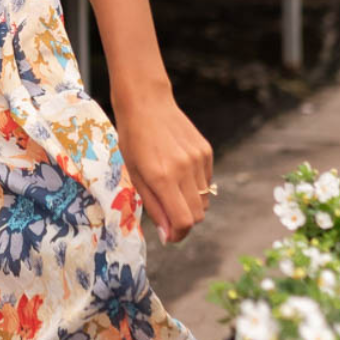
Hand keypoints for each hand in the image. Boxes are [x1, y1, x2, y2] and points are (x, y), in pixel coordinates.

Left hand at [112, 88, 213, 245]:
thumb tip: (168, 235)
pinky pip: (206, 182)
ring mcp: (198, 159)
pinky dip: (195, 187)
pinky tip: (178, 172)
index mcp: (162, 177)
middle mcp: (185, 169)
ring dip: (189, 204)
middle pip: (198, 215)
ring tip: (170, 190)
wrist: (147, 103)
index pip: (183, 221)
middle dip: (184, 223)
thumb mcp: (135, 175)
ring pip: (204, 200)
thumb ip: (153, 206)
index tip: (169, 236)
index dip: (178, 235)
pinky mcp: (206, 151)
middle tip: (168, 218)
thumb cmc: (132, 140)